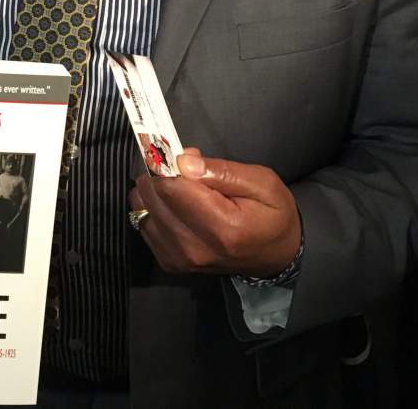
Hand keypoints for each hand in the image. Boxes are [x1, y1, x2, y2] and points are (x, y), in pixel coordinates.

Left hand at [128, 148, 300, 277]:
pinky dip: (154, 208)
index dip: (168, 163)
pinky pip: (143, 223)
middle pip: (151, 196)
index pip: (170, 187)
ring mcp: (179, 259)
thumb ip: (222, 171)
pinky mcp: (169, 262)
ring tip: (181, 189)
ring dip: (155, 191)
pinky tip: (176, 206)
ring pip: (141, 208)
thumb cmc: (272, 216)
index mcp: (222, 228)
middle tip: (183, 170)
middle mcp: (195, 248)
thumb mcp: (262, 183)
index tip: (177, 154)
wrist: (275, 255)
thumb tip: (183, 160)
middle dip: (160, 174)